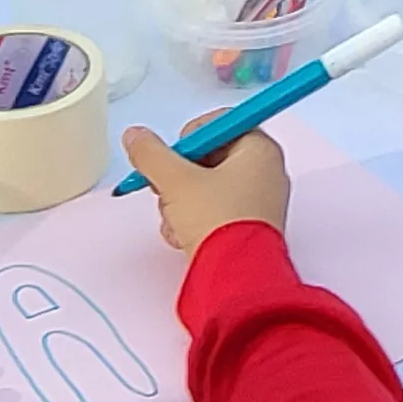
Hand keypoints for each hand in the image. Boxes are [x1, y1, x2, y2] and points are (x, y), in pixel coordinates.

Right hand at [121, 114, 288, 252]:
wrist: (235, 277)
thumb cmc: (217, 222)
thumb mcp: (175, 180)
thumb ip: (151, 154)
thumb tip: (136, 136)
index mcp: (260, 150)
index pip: (222, 124)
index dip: (191, 135)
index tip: (174, 153)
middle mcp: (266, 174)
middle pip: (211, 158)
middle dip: (180, 176)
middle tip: (167, 187)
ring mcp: (258, 204)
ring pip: (207, 189)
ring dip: (181, 202)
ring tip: (176, 218)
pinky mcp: (247, 231)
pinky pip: (214, 214)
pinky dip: (193, 222)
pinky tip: (183, 235)